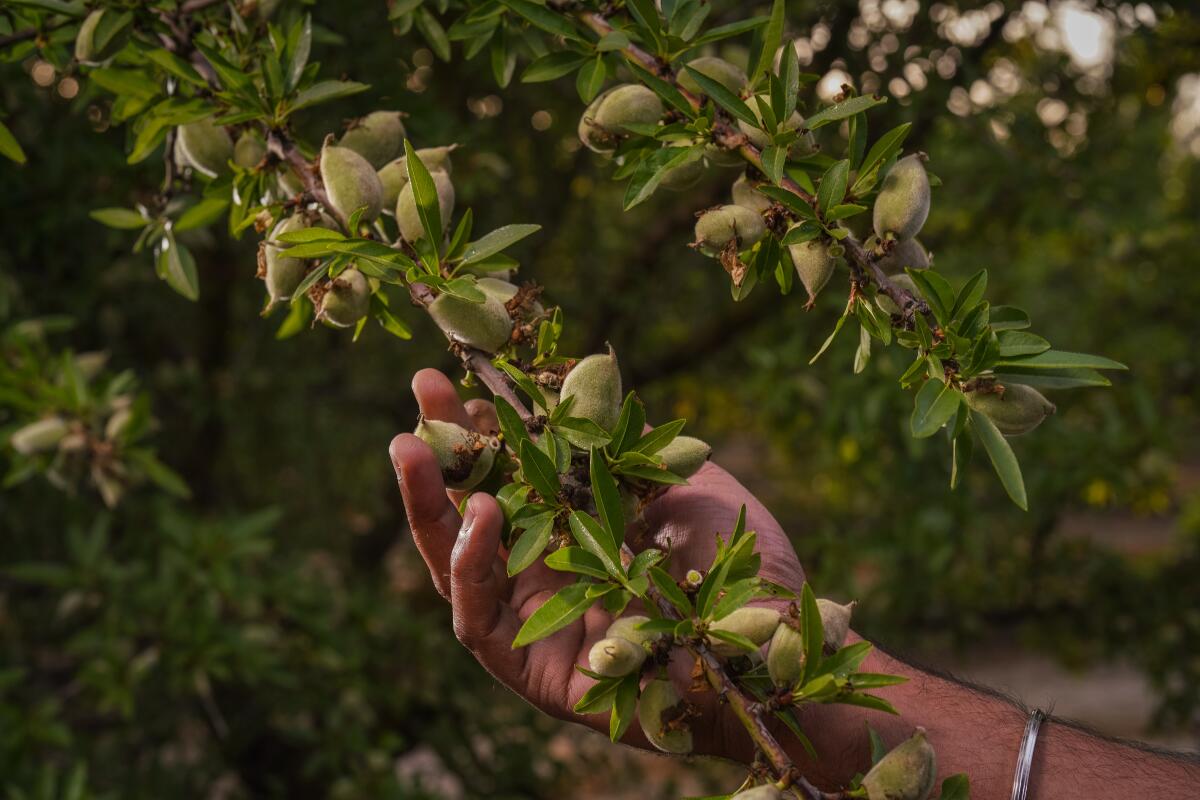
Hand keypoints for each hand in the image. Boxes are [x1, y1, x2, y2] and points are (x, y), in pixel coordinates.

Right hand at [388, 369, 806, 758]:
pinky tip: (481, 516)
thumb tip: (575, 379)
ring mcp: (535, 627)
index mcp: (570, 535)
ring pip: (455, 571)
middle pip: (466, 519)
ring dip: (430, 509)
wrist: (776, 640)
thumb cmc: (737, 563)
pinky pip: (481, 624)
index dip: (474, 431)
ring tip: (420, 450)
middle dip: (436, 459)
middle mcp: (543, 579)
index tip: (451, 378)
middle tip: (418, 399)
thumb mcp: (677, 482)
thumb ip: (623, 443)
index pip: (501, 479)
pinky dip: (472, 570)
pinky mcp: (536, 674)